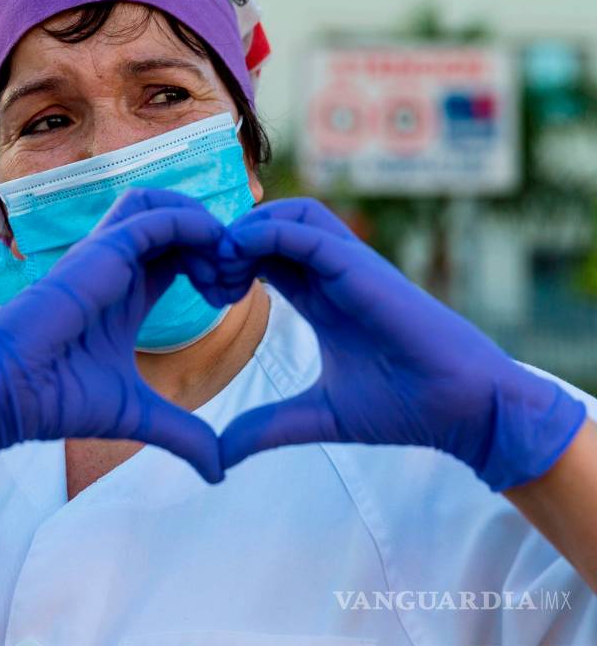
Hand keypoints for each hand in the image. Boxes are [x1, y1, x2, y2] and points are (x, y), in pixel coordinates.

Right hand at [0, 188, 228, 482]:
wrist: (13, 394)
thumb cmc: (62, 399)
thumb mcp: (141, 415)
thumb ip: (184, 435)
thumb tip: (220, 471)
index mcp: (127, 293)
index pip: (178, 253)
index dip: (212, 263)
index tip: (235, 296)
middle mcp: (116, 266)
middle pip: (172, 220)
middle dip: (214, 238)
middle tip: (235, 277)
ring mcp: (106, 254)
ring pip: (159, 202)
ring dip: (200, 221)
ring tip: (221, 262)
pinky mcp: (100, 251)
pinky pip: (152, 216)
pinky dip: (190, 223)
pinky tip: (212, 252)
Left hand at [217, 198, 587, 491]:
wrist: (463, 411)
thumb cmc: (404, 408)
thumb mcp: (315, 416)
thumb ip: (265, 427)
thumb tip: (219, 455)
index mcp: (320, 295)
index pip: (263, 253)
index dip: (226, 262)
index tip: (204, 295)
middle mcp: (332, 272)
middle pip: (270, 223)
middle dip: (228, 241)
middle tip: (206, 283)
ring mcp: (348, 265)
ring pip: (288, 213)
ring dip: (244, 232)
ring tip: (223, 275)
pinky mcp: (360, 267)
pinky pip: (304, 231)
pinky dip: (262, 236)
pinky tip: (238, 272)